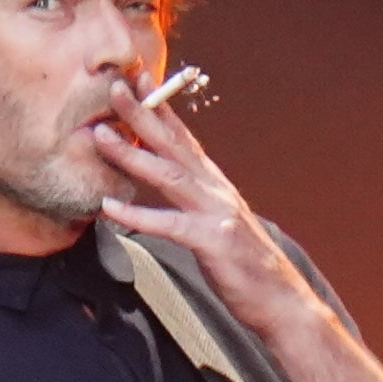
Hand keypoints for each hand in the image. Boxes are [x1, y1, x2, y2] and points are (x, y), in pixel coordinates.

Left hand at [93, 80, 336, 351]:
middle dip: (143, 114)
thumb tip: (171, 190)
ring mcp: (217, 213)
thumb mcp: (217, 225)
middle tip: (115, 88)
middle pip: (175, 145)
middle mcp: (217, 190)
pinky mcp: (213, 241)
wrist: (281, 302)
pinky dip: (138, 215)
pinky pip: (169, 224)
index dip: (162, 108)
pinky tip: (109, 206)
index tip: (139, 80)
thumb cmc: (245, 267)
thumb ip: (196, 203)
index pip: (185, 138)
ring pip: (169, 175)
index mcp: (215, 185)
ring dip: (132, 154)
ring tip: (101, 137)